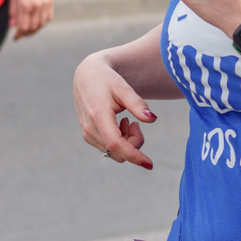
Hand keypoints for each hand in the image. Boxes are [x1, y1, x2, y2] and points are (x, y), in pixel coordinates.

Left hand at [11, 0, 53, 38]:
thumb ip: (13, 11)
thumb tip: (13, 25)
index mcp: (25, 3)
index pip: (23, 26)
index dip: (18, 34)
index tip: (15, 37)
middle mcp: (36, 5)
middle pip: (32, 28)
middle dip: (26, 33)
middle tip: (20, 35)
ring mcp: (45, 4)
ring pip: (41, 24)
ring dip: (34, 29)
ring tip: (28, 30)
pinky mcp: (50, 1)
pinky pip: (48, 18)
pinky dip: (42, 23)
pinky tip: (37, 23)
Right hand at [73, 52, 156, 168]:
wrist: (87, 76)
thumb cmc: (107, 80)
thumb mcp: (124, 88)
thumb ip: (137, 104)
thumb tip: (153, 119)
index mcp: (98, 116)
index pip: (116, 144)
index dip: (133, 155)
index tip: (149, 164)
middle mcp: (90, 129)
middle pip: (119, 151)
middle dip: (134, 142)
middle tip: (135, 122)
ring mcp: (87, 134)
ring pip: (115, 153)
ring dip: (127, 140)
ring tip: (126, 119)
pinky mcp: (88, 136)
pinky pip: (109, 149)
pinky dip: (120, 140)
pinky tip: (118, 123)